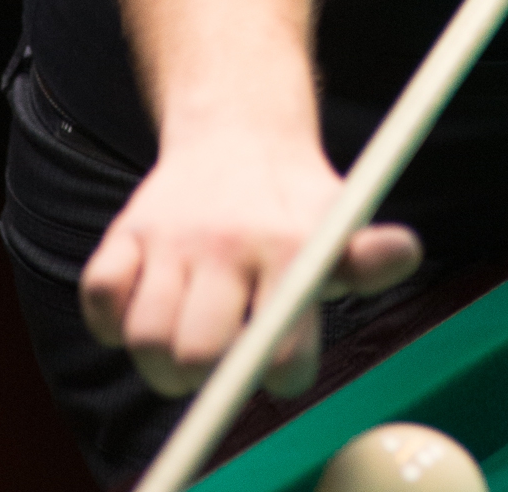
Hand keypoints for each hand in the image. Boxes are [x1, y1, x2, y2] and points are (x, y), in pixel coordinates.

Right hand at [79, 121, 421, 399]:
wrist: (240, 127)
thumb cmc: (296, 199)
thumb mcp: (339, 220)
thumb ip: (367, 256)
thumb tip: (409, 253)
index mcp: (286, 244)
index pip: (278, 346)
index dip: (281, 371)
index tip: (282, 363)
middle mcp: (225, 241)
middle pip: (197, 355)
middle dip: (209, 380)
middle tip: (222, 362)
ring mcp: (171, 236)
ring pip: (144, 337)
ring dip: (159, 361)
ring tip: (185, 344)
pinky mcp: (126, 231)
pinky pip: (99, 296)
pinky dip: (112, 320)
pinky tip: (145, 309)